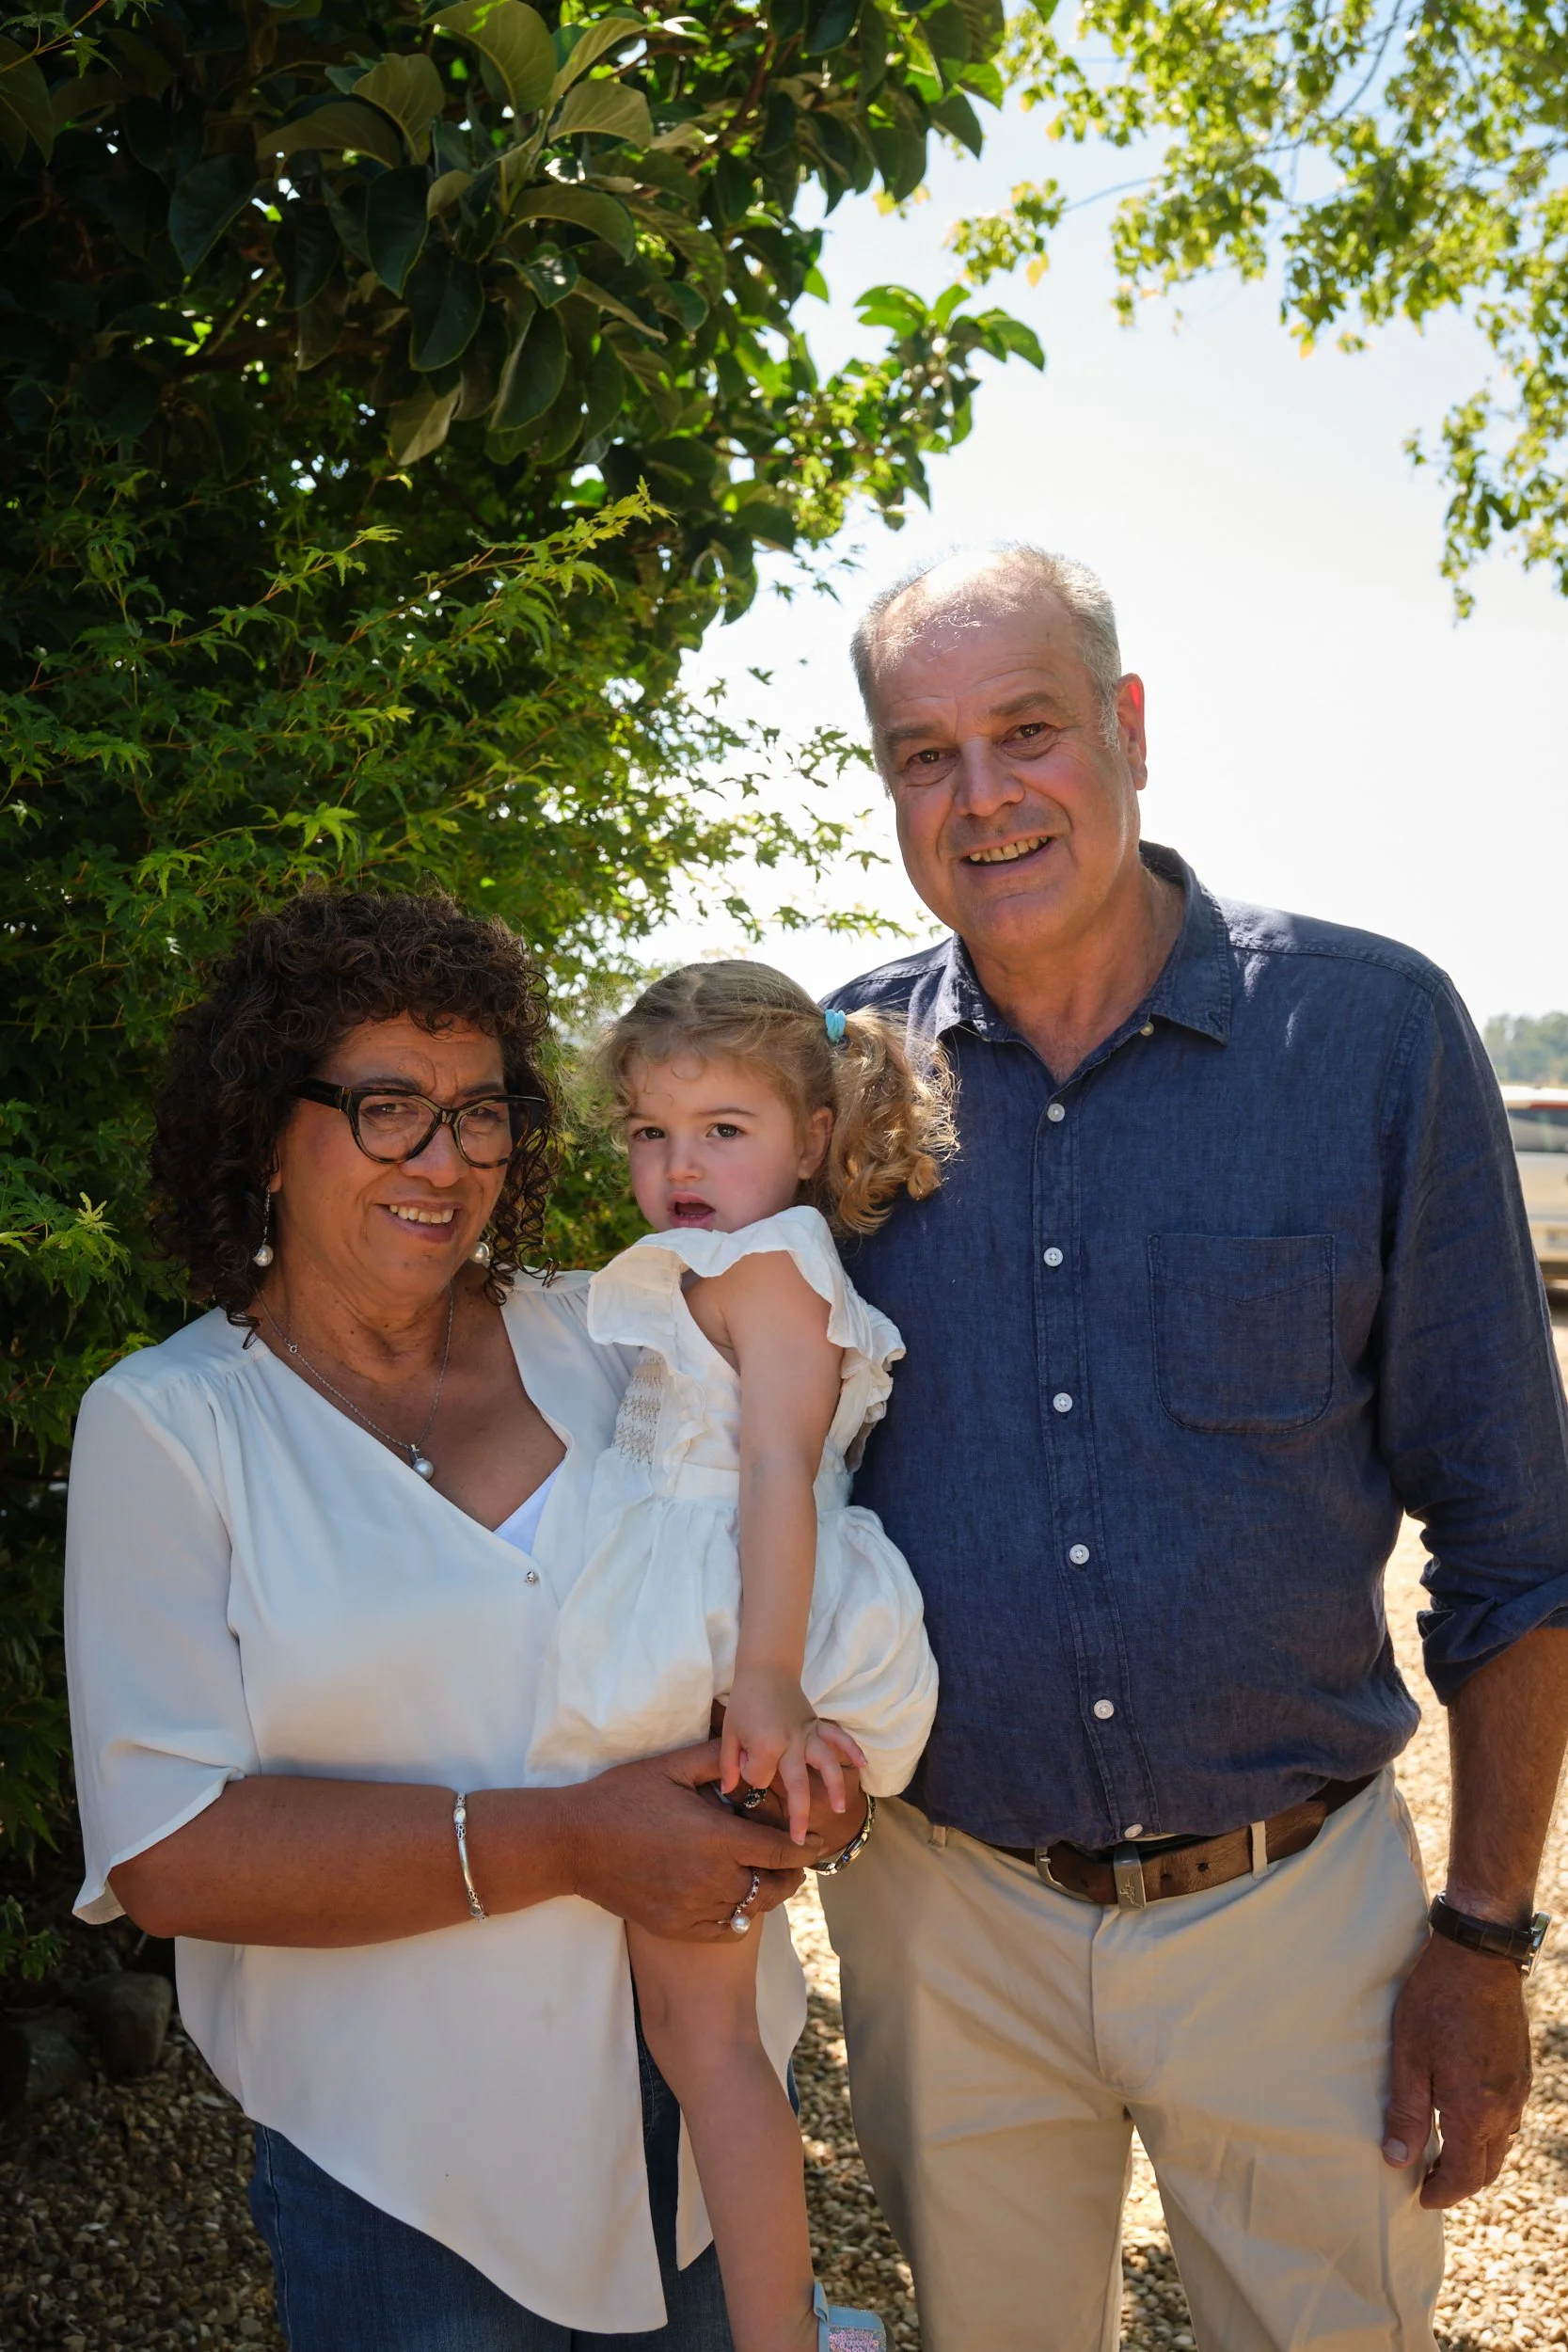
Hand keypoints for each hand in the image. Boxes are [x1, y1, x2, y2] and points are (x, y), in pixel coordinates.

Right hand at [562, 1740, 812, 1941]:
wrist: (573, 1843)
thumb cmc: (622, 1797)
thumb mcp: (671, 1766)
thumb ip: (718, 1758)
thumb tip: (755, 1752)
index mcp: (716, 1837)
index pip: (780, 1851)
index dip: (805, 1849)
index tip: (817, 1843)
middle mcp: (710, 1878)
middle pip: (773, 1887)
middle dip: (791, 1875)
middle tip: (795, 1865)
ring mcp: (692, 1907)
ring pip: (749, 1909)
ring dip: (764, 1895)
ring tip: (768, 1880)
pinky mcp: (675, 1927)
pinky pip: (723, 1930)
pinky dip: (737, 1918)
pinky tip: (736, 1902)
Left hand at [720, 1668, 866, 1842]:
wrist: (766, 1668)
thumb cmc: (745, 1701)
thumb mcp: (729, 1733)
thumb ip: (729, 1763)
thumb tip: (730, 1789)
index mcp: (767, 1746)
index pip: (759, 1777)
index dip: (749, 1773)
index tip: (742, 1762)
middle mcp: (791, 1743)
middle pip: (797, 1785)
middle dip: (798, 1814)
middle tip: (800, 1840)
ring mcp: (808, 1734)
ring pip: (826, 1764)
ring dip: (834, 1787)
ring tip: (839, 1809)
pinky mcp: (817, 1724)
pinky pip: (838, 1738)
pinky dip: (852, 1749)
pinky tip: (864, 1765)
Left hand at [1382, 1934, 1532, 2206]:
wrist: (1478, 1958)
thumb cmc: (1435, 2002)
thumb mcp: (1409, 2056)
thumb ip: (1406, 2112)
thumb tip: (1396, 2160)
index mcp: (1475, 2112)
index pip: (1464, 2176)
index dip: (1442, 2193)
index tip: (1421, 2197)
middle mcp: (1505, 2109)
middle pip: (1487, 2168)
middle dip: (1460, 2182)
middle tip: (1429, 2179)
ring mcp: (1519, 2090)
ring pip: (1501, 2144)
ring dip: (1475, 2157)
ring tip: (1443, 2150)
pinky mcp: (1521, 2071)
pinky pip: (1508, 2118)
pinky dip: (1488, 2131)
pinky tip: (1465, 2116)